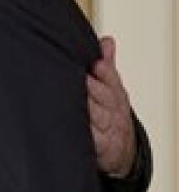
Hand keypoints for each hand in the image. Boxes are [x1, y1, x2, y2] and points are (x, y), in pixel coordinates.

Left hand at [87, 36, 135, 177]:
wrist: (120, 150)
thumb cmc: (110, 114)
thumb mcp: (112, 90)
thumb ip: (106, 67)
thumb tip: (106, 40)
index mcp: (116, 96)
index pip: (113, 82)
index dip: (106, 73)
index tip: (96, 64)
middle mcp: (114, 112)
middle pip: (106, 99)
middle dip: (94, 89)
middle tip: (82, 79)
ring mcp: (108, 130)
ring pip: (99, 118)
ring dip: (88, 109)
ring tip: (75, 100)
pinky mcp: (99, 147)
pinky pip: (92, 140)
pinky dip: (85, 133)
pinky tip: (71, 125)